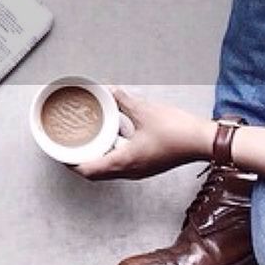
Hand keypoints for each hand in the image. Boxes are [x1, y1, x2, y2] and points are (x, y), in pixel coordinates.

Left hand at [74, 89, 213, 181]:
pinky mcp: (149, 165)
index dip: (71, 164)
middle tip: (70, 148)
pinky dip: (113, 154)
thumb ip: (123, 101)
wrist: (204, 142)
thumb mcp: (144, 111)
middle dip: (81, 162)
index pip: (88, 171)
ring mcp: (140, 171)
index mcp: (124, 162)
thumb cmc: (177, 131)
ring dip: (97, 158)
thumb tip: (110, 91)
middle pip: (97, 173)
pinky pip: (123, 164)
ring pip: (110, 170)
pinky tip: (115, 136)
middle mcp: (130, 171)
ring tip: (88, 141)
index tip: (60, 155)